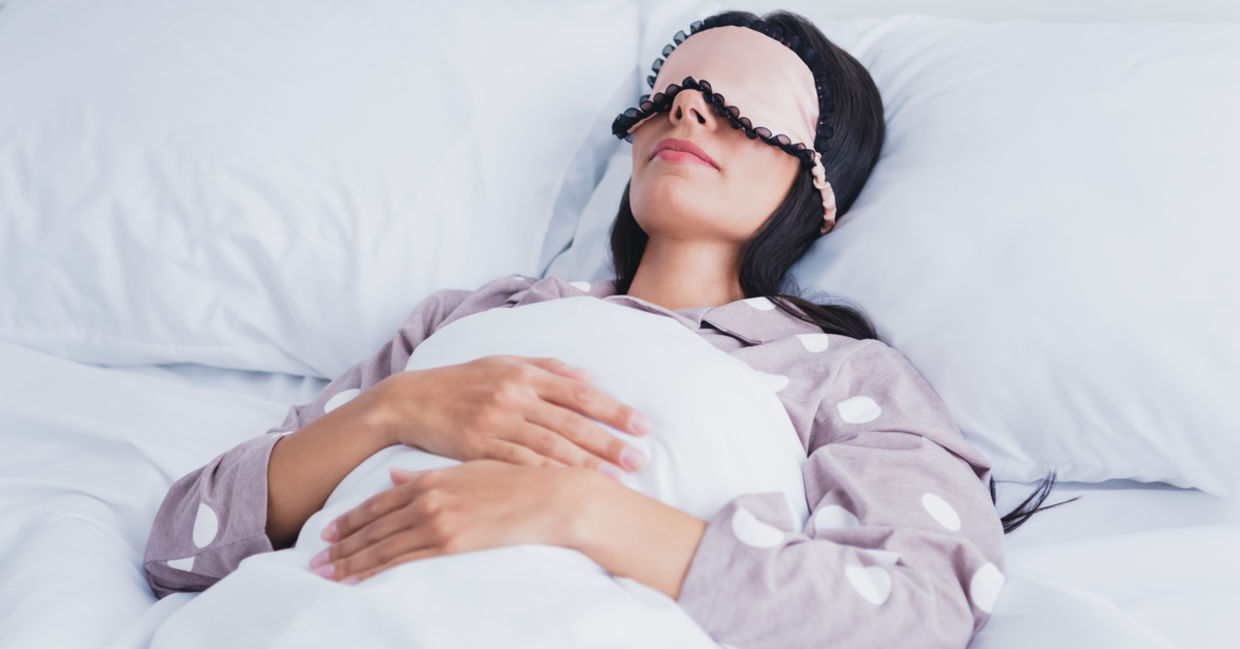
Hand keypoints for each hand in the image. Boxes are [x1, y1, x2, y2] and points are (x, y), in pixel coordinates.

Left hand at [308, 460, 595, 582]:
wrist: (550, 497)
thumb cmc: (517, 482)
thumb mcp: (469, 469)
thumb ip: (429, 473)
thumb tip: (396, 475)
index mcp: (431, 478)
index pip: (379, 501)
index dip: (351, 519)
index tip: (329, 532)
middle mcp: (428, 498)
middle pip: (373, 526)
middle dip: (341, 545)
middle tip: (315, 560)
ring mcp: (438, 521)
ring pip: (382, 545)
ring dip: (350, 561)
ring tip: (326, 574)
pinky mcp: (451, 543)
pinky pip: (403, 559)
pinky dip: (375, 569)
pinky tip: (356, 579)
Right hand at [371, 355, 651, 477]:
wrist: (409, 400)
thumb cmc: (460, 381)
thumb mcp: (502, 362)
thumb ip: (546, 367)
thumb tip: (589, 376)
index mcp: (524, 374)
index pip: (580, 393)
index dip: (614, 410)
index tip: (642, 426)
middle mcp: (514, 396)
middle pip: (572, 422)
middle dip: (609, 441)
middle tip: (640, 459)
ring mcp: (496, 422)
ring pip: (550, 445)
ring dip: (586, 463)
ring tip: (617, 477)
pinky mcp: (478, 446)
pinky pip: (520, 464)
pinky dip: (548, 475)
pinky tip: (570, 487)